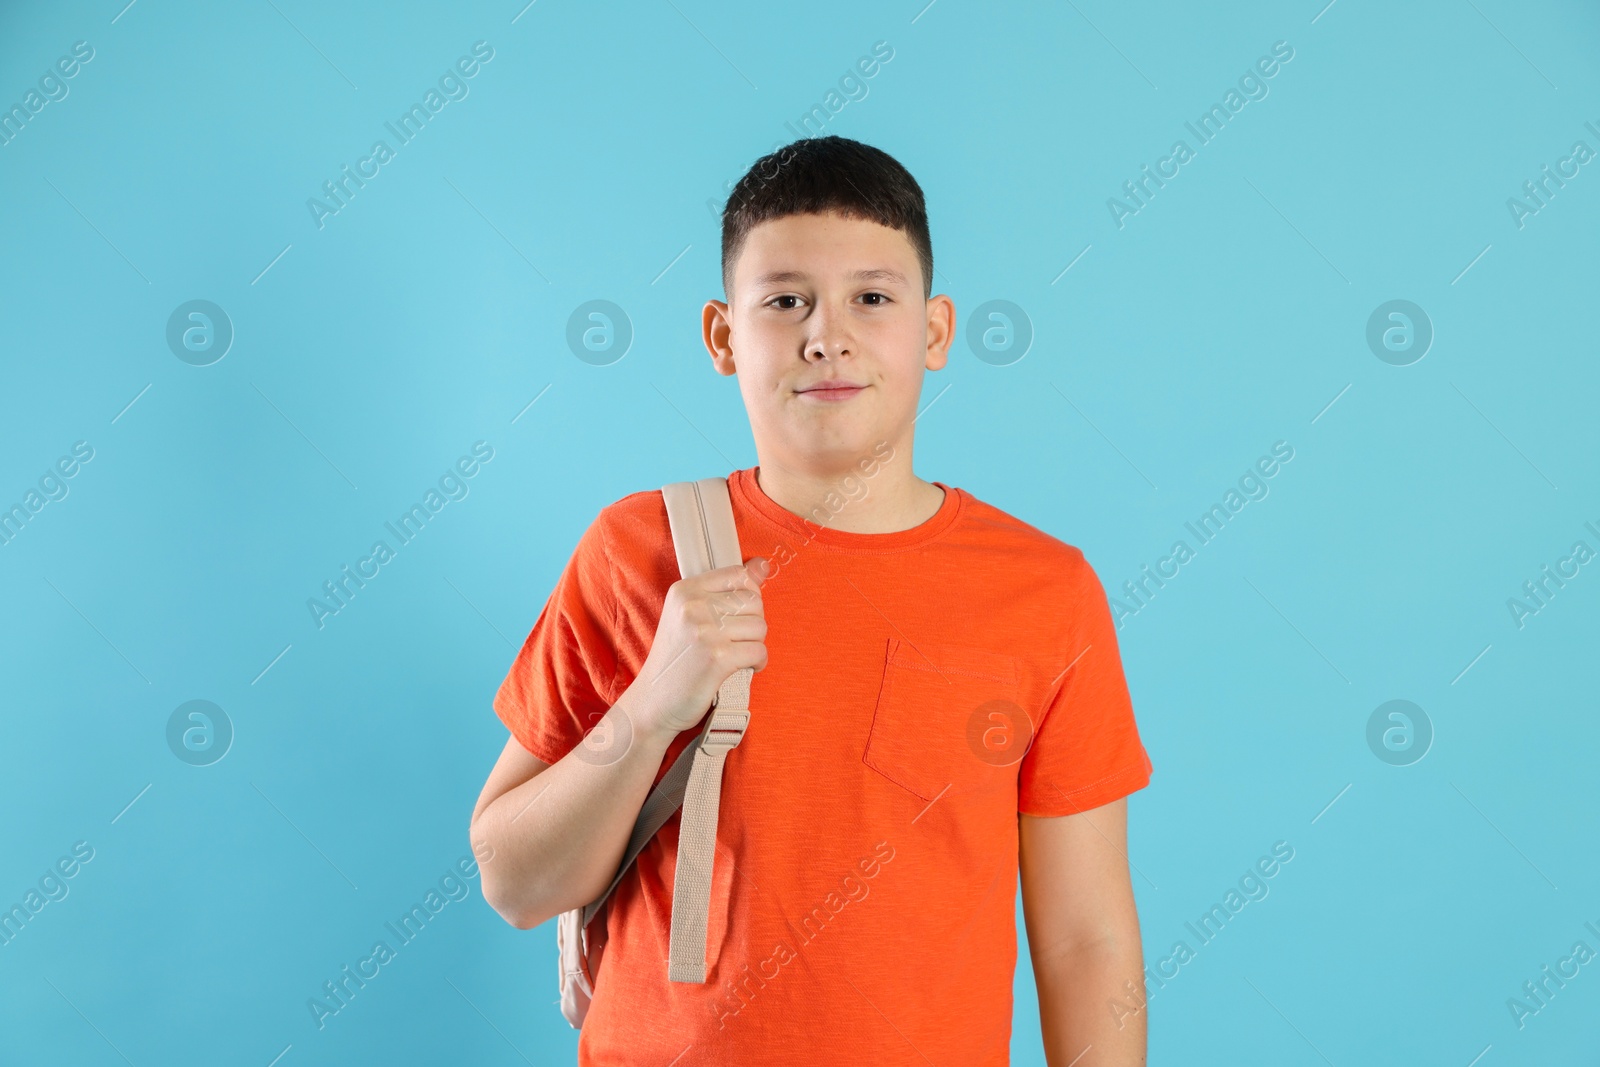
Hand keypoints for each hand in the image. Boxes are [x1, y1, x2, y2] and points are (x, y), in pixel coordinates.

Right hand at [624, 557, 769, 740]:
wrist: (653, 702)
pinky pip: (759, 651)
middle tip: (735, 641)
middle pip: (754, 602)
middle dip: (752, 624)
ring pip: (760, 627)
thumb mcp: (690, 616)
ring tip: (735, 655)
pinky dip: (757, 663)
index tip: (737, 616)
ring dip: (755, 645)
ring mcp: (705, 631)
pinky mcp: (718, 658)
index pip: (739, 576)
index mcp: (684, 590)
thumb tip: (763, 565)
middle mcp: (693, 606)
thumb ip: (725, 590)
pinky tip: (741, 668)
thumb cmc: (676, 660)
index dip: (747, 597)